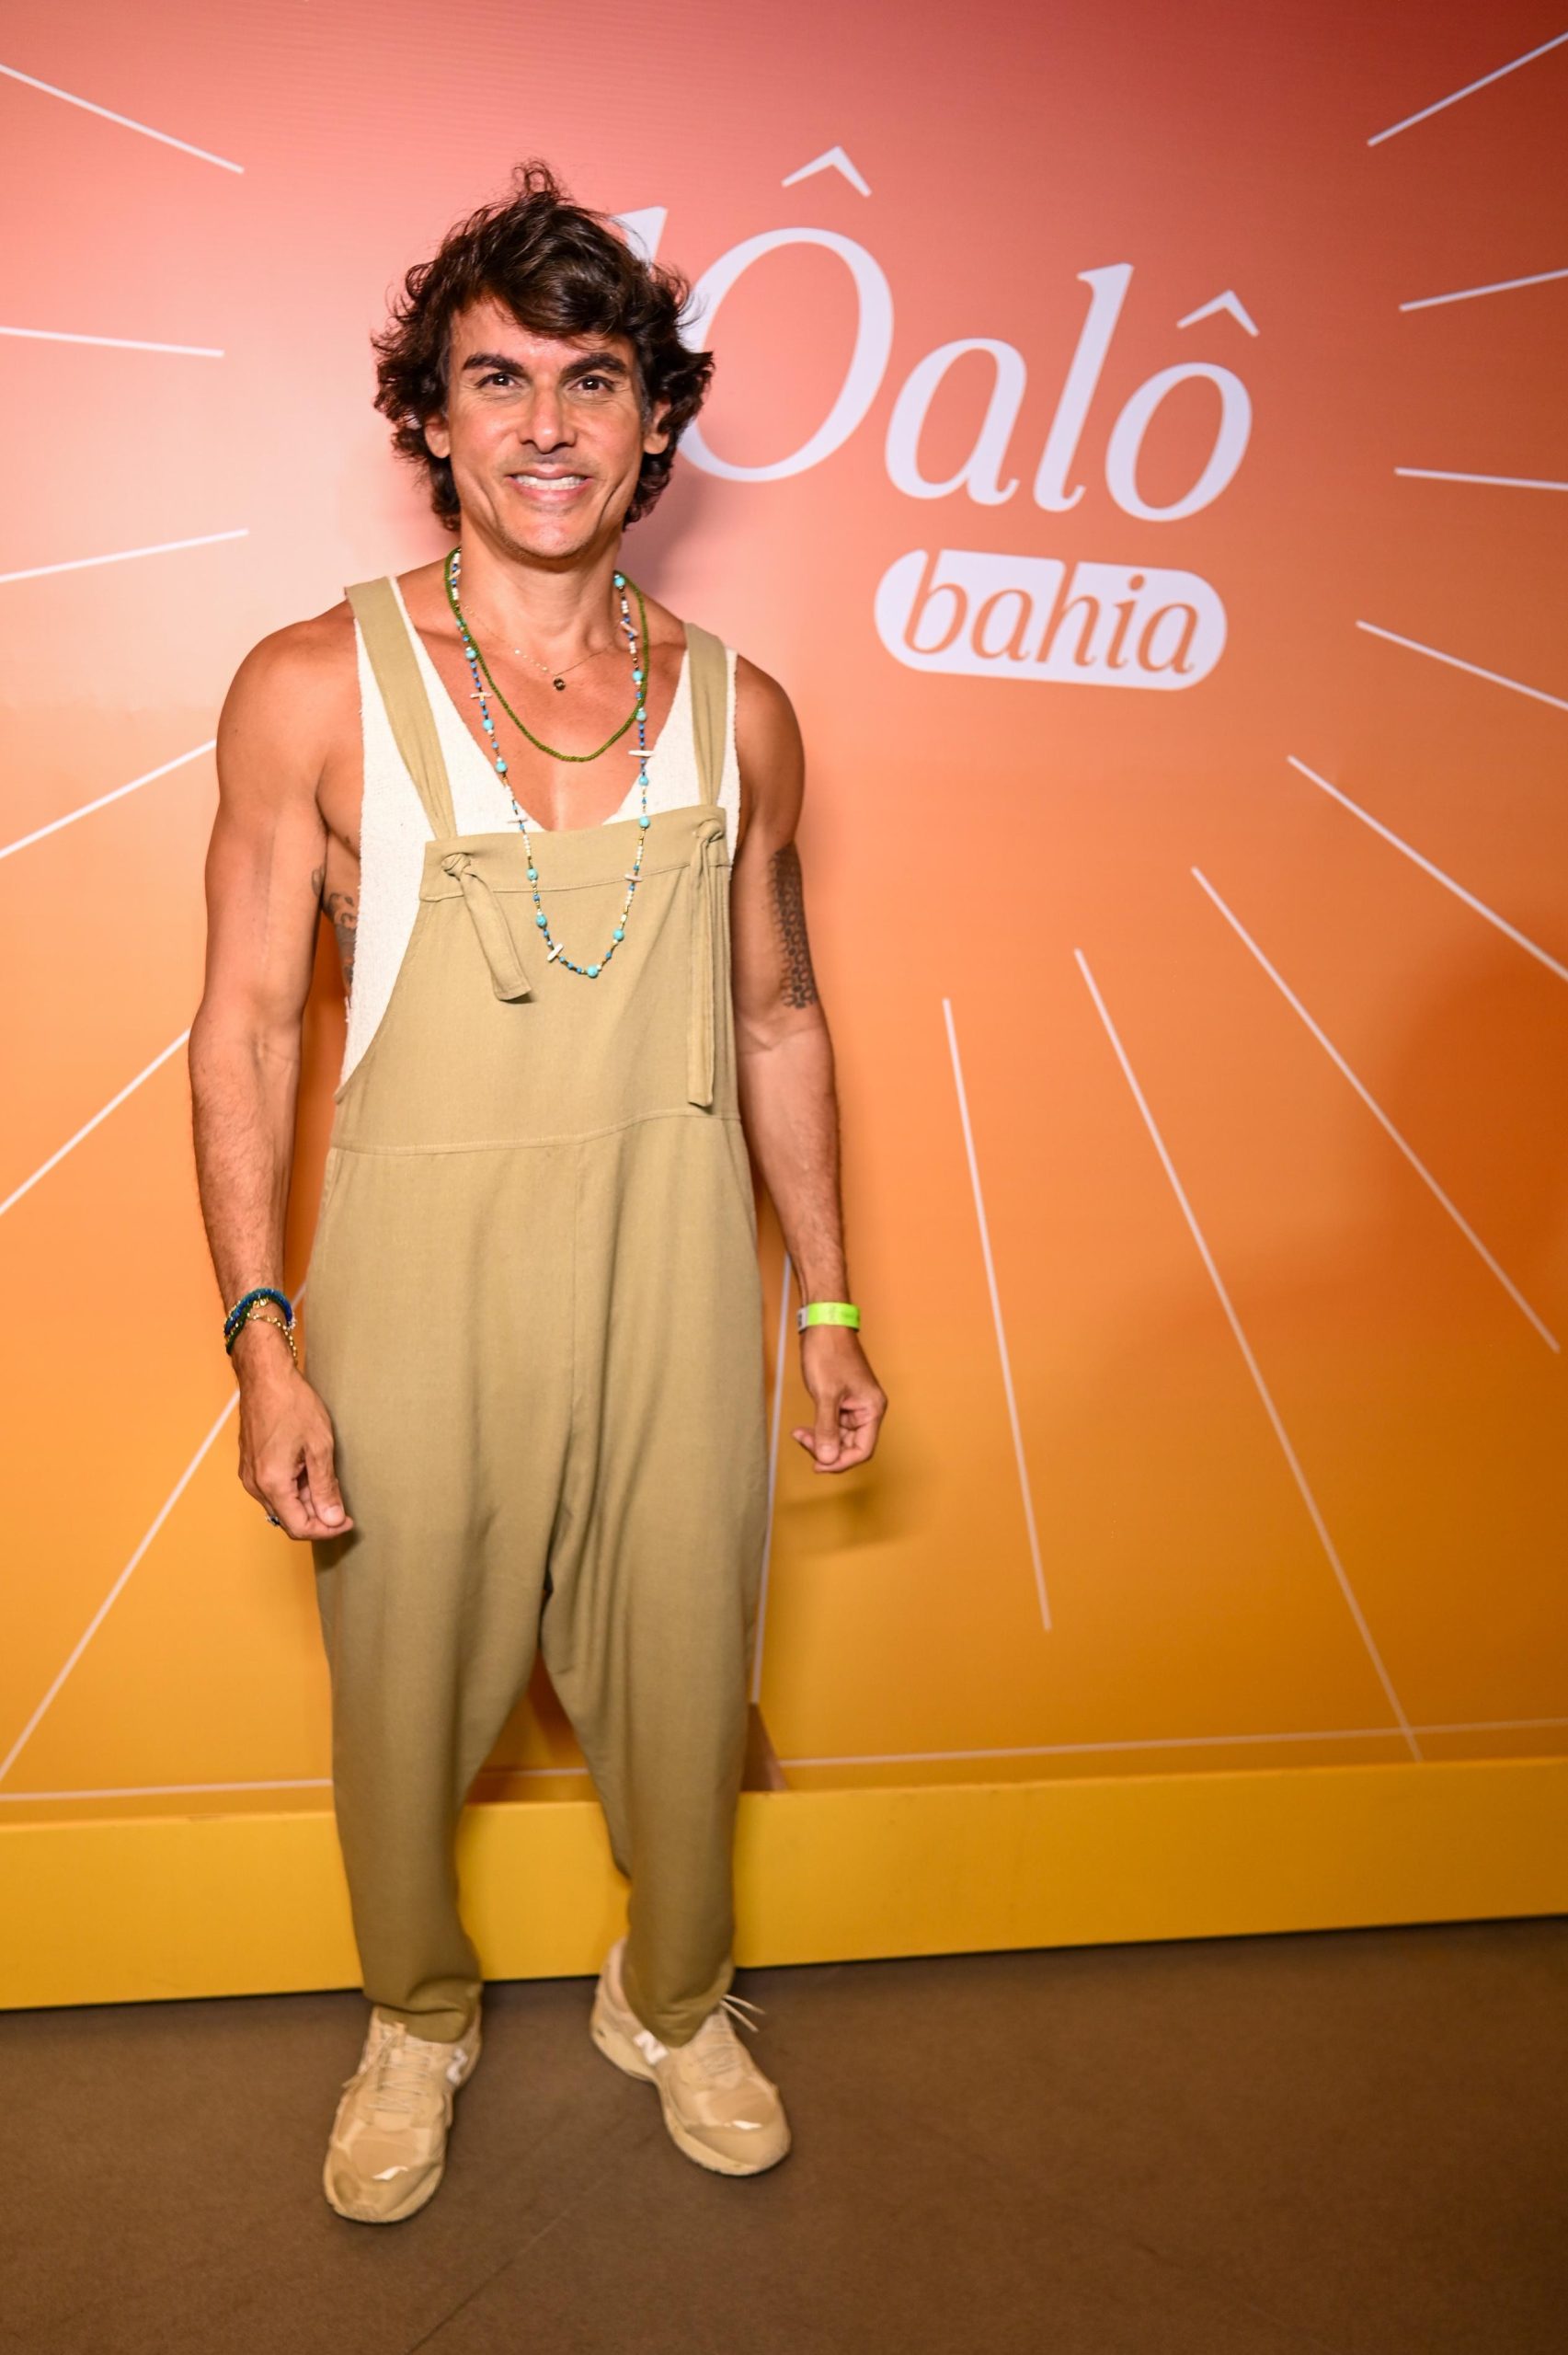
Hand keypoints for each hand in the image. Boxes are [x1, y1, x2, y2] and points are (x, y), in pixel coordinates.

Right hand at [233, 1329, 353, 1538]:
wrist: (265, 1376)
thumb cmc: (292, 1404)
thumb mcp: (319, 1446)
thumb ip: (325, 1487)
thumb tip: (332, 1519)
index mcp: (272, 1483)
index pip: (299, 1527)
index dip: (326, 1530)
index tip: (347, 1521)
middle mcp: (255, 1484)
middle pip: (289, 1518)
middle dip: (318, 1516)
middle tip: (343, 1502)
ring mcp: (250, 1474)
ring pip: (282, 1504)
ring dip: (307, 1501)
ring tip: (330, 1480)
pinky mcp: (251, 1463)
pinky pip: (274, 1488)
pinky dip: (295, 1488)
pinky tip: (312, 1470)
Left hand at [790, 1328, 886, 1472]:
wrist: (822, 1324)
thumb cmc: (829, 1353)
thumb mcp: (826, 1395)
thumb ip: (827, 1429)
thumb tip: (827, 1459)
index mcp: (872, 1409)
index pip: (862, 1450)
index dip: (841, 1462)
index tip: (818, 1464)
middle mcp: (867, 1409)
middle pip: (850, 1445)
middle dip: (826, 1449)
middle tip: (803, 1442)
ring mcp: (853, 1405)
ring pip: (839, 1436)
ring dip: (820, 1439)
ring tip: (799, 1434)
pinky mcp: (841, 1400)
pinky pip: (832, 1424)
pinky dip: (818, 1429)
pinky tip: (802, 1429)